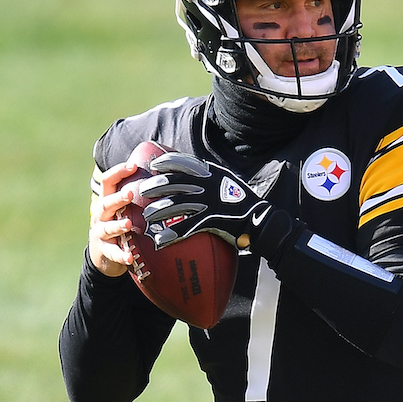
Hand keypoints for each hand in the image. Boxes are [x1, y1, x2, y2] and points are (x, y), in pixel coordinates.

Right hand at [87, 161, 138, 276]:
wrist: (103, 255)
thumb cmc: (119, 225)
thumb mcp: (124, 210)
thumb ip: (137, 197)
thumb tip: (166, 176)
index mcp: (107, 202)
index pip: (108, 182)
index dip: (118, 172)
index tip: (133, 165)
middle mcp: (101, 216)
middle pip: (106, 204)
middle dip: (117, 199)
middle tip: (129, 194)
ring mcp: (100, 234)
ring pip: (107, 228)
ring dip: (118, 225)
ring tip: (128, 223)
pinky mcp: (104, 251)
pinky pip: (112, 253)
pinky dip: (121, 255)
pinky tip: (129, 257)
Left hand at [132, 153, 272, 248]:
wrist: (260, 220)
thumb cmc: (243, 202)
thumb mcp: (227, 181)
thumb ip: (211, 177)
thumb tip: (193, 174)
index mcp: (211, 173)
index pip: (183, 162)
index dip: (166, 163)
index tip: (153, 166)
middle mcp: (208, 185)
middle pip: (173, 183)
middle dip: (155, 187)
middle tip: (142, 192)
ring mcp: (209, 202)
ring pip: (175, 205)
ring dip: (158, 211)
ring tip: (146, 218)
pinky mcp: (211, 220)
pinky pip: (186, 227)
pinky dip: (171, 234)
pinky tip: (160, 240)